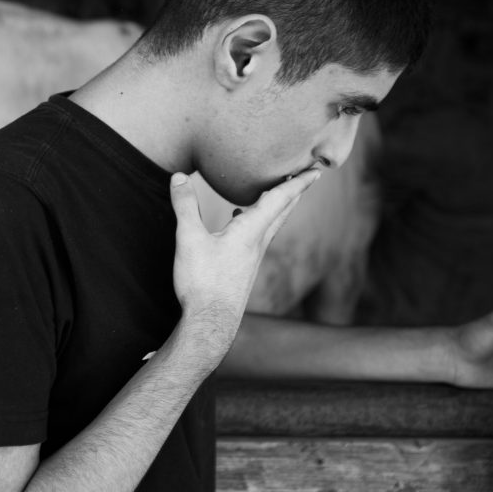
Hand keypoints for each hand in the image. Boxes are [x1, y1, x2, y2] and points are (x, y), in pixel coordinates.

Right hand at [168, 170, 318, 353]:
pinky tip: (240, 219)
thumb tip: (178, 176)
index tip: (315, 171)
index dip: (296, 183)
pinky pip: (258, 236)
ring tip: (277, 192)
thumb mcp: (189, 240)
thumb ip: (185, 206)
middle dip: (294, 192)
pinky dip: (257, 220)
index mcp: (250, 232)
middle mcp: (257, 243)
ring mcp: (252, 258)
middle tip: (306, 176)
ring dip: (277, 206)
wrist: (210, 322)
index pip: (278, 200)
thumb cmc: (202, 282)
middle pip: (282, 211)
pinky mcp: (244, 268)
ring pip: (271, 224)